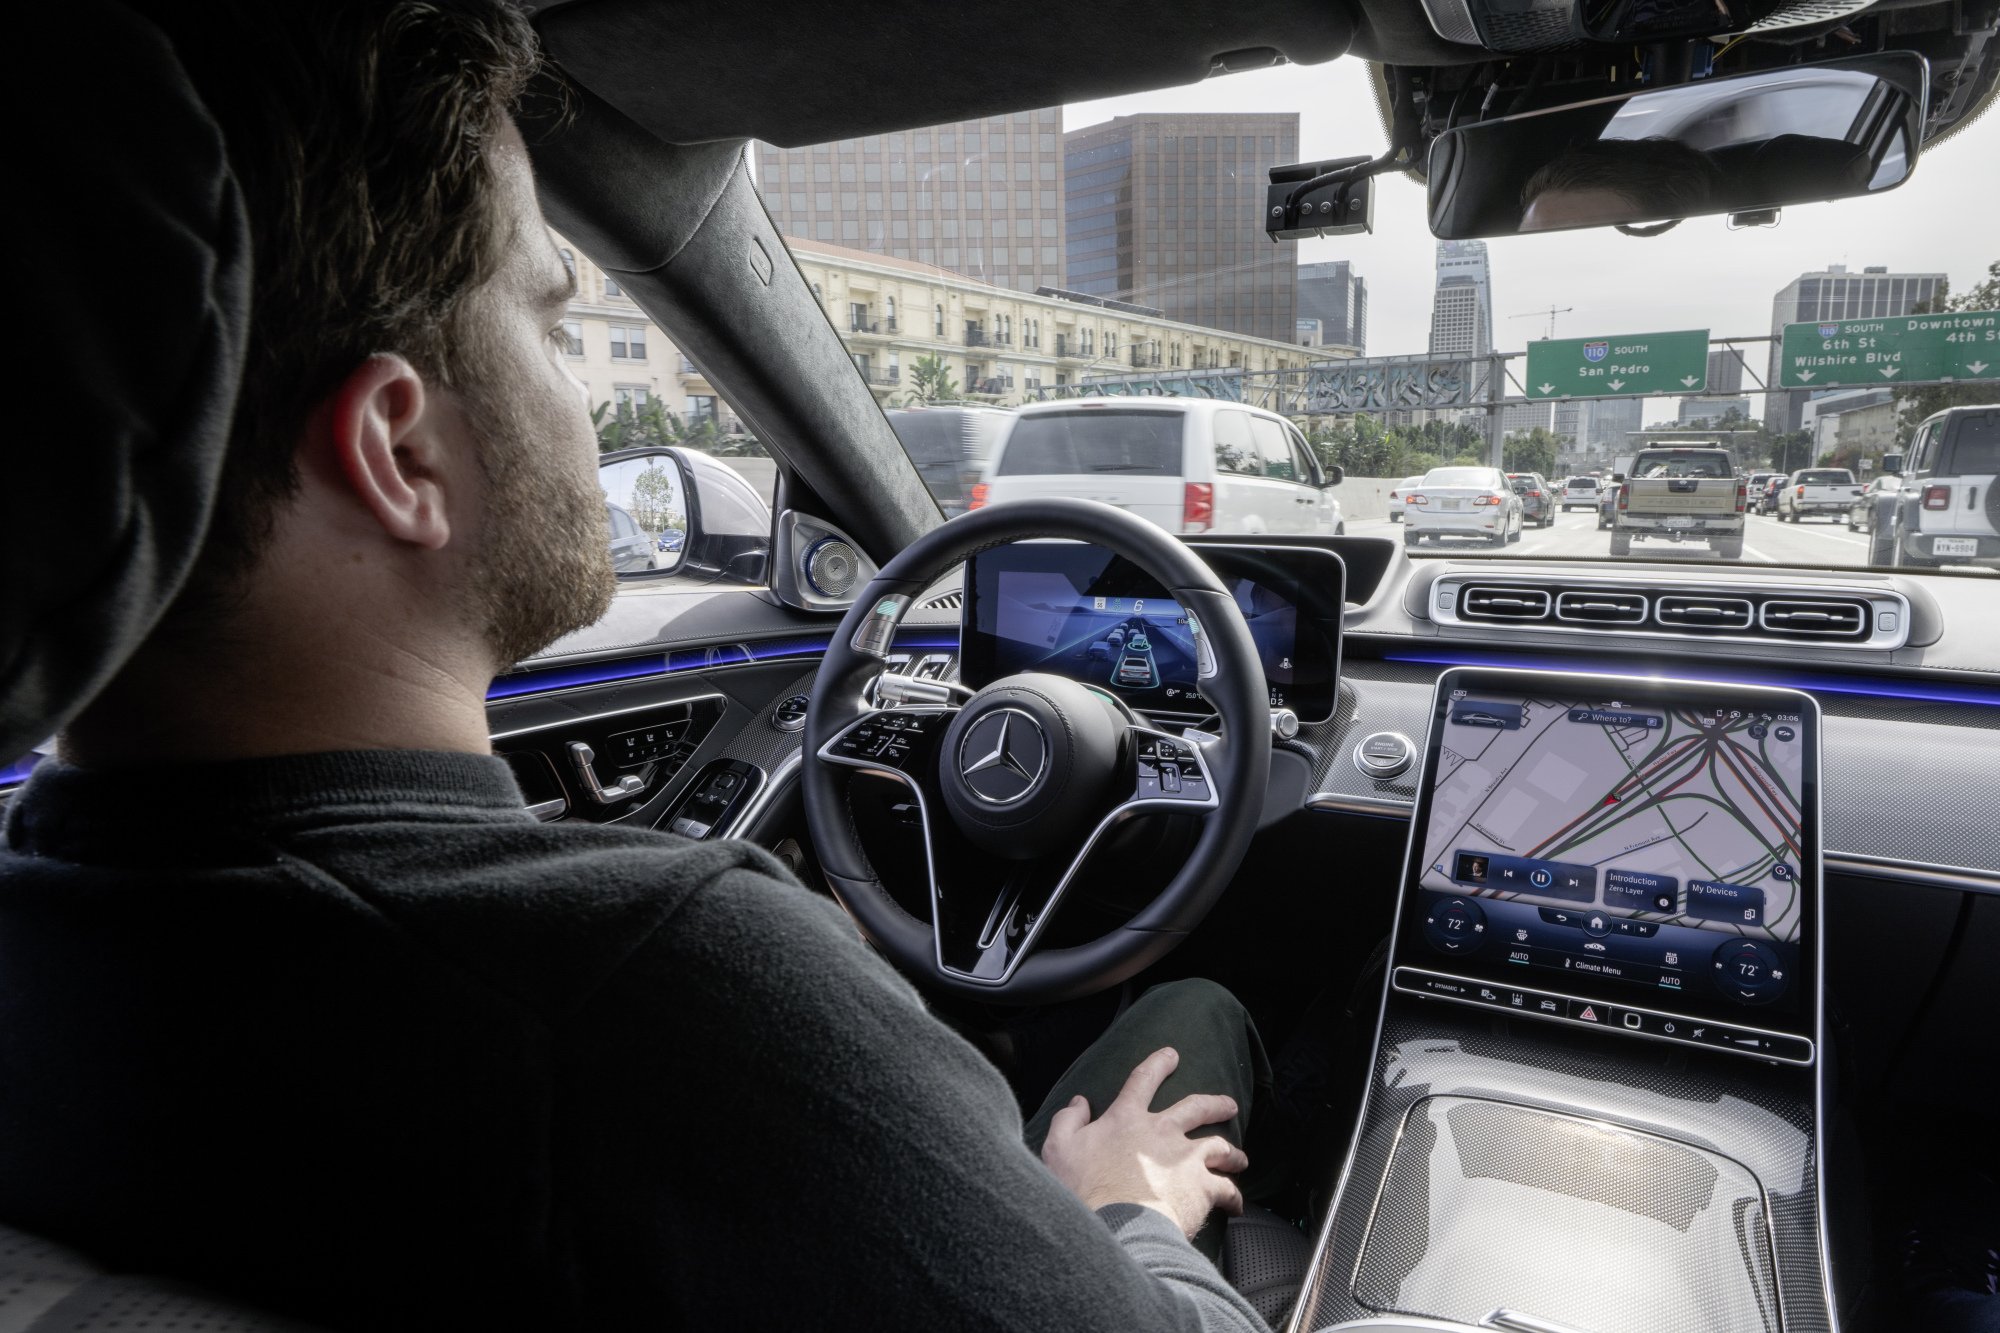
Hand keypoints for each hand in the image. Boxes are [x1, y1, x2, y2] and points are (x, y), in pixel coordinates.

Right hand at [1039, 1046, 1247, 1237]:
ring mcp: (1186, 1158)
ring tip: (1239, 1159)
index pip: (1143, 1081)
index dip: (1158, 1065)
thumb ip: (1068, 1120)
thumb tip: (1079, 1101)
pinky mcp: (1203, 1188)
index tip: (1171, 1055)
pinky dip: (1234, 1196)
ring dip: (1232, 1153)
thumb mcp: (1059, 1148)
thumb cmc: (1082, 1191)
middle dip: (1215, 1104)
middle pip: (1196, 1107)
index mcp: (1127, 1119)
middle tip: (1229, 1104)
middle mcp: (1162, 1132)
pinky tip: (1236, 1204)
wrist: (1114, 1228)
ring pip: (1220, 1146)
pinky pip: (1228, 1189)